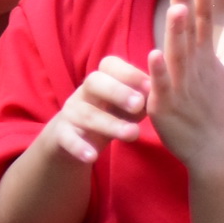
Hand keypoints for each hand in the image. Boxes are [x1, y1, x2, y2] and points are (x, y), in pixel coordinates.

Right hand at [36, 55, 151, 166]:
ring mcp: (71, 112)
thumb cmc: (111, 115)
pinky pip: (68, 139)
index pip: (110, 65)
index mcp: (102, 79)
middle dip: (117, 92)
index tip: (151, 85)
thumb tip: (162, 91)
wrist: (74, 138)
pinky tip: (92, 156)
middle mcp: (84, 92)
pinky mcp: (61, 134)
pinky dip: (79, 147)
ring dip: (109, 124)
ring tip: (132, 134)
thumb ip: (143, 98)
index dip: (129, 73)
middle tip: (138, 104)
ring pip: (87, 114)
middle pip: (94, 82)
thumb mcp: (128, 105)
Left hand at [146, 0, 223, 178]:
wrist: (217, 152)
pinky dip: (158, 71)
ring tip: (175, 7)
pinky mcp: (166, 106)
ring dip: (177, 32)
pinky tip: (152, 53)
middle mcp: (196, 67)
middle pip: (190, 30)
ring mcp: (182, 86)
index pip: (205, 18)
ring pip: (178, 55)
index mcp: (207, 56)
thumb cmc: (220, 108)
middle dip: (187, 2)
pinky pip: (161, 86)